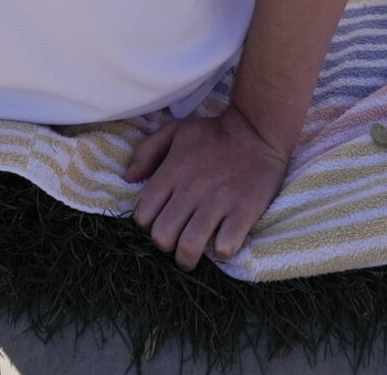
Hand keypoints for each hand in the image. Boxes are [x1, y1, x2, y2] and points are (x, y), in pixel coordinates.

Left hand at [124, 104, 290, 270]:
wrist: (258, 128)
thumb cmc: (214, 133)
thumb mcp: (175, 131)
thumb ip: (147, 151)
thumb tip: (128, 179)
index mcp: (172, 172)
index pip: (143, 216)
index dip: (148, 225)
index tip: (160, 223)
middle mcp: (191, 189)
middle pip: (162, 237)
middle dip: (166, 246)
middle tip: (176, 241)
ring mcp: (218, 202)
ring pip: (189, 248)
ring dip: (188, 258)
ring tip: (192, 256)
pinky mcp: (245, 210)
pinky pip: (225, 246)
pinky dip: (222, 250)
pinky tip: (223, 242)